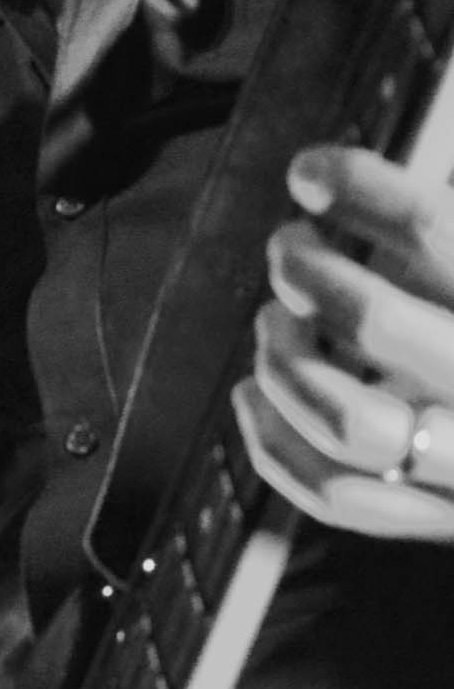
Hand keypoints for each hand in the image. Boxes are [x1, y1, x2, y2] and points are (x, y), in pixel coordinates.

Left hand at [233, 144, 453, 539]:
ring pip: (345, 420)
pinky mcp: (440, 517)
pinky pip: (331, 493)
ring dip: (286, 361)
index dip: (361, 187)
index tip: (312, 170)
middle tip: (289, 247)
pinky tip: (252, 393)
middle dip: (311, 272)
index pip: (435, 230)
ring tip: (274, 321)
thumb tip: (348, 177)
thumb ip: (436, 244)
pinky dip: (272, 441)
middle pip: (377, 323)